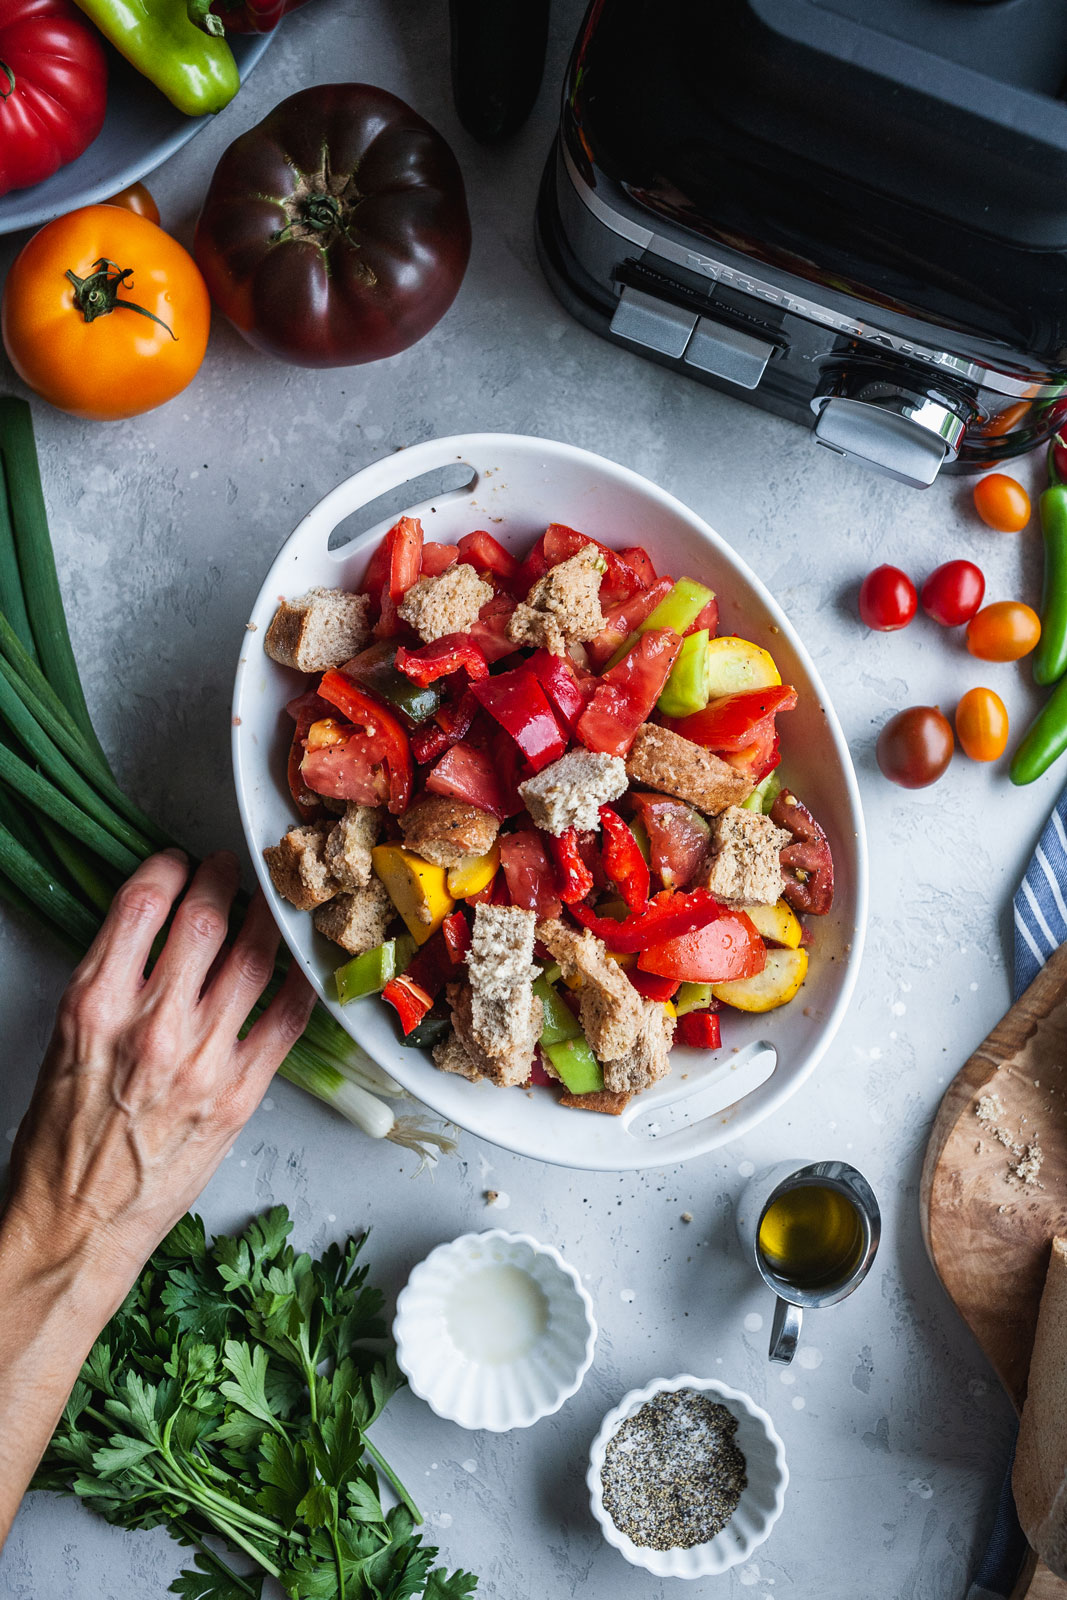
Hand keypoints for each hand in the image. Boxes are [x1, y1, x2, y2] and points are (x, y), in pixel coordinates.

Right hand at [2, 847, 315, 1299]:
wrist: (76, 1226)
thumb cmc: (60, 1142)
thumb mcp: (65, 1043)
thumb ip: (110, 984)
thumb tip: (153, 933)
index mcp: (95, 1005)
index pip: (141, 904)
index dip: (167, 869)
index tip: (178, 863)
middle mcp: (152, 1024)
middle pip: (205, 920)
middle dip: (223, 881)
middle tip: (229, 871)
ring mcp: (203, 1059)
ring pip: (255, 958)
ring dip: (266, 919)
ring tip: (267, 905)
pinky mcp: (240, 1094)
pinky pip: (288, 1018)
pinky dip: (300, 981)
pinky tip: (302, 962)